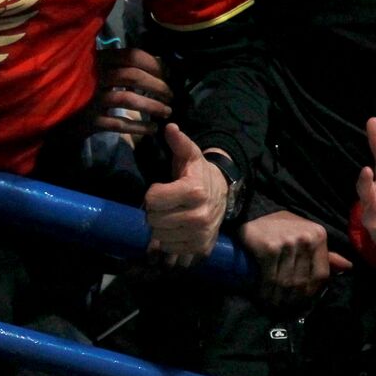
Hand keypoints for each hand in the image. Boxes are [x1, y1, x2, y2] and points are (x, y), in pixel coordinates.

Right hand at [92, 47, 171, 136]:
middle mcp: (95, 76)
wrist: (55, 114)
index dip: (154, 64)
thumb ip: (124, 65)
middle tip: (171, 95)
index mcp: (99, 60)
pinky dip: (139, 127)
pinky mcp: (90, 120)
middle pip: (133, 76)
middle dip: (158, 86)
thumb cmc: (85, 88)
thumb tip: (162, 63)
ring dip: (153, 106)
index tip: (169, 74)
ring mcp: (91, 99)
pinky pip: (120, 123)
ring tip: (167, 111)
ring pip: (128, 99)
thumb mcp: (101, 70)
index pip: (132, 55)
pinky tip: (152, 129)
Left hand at [143, 124, 228, 266]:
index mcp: (195, 191)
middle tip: (166, 204)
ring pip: (159, 236)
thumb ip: (179, 142)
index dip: (154, 193)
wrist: (223, 193)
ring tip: (172, 216)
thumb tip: (170, 127)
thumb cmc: (199, 174)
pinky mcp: (201, 247)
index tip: (163, 189)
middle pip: (153, 219)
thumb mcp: (190, 156)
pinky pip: (170, 248)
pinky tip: (178, 228)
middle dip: (155, 211)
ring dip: (161, 227)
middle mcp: (200, 215)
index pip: (152, 199)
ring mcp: (201, 233)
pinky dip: (169, 240)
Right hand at [241, 210, 351, 306]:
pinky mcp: (270, 249)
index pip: (321, 274)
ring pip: (287, 282)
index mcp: (319, 236)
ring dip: (279, 298)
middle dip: (293, 299)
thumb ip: (326, 253)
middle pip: (302, 281)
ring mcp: (288, 244)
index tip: (303, 301)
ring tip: (274, 305)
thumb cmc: (282, 227)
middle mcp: (306, 240)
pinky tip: (263, 296)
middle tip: (285, 308)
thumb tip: (348, 267)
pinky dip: (266, 291)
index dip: (312, 291)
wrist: (254, 214)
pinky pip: (270, 278)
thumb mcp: (307, 235)